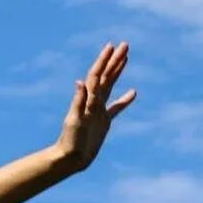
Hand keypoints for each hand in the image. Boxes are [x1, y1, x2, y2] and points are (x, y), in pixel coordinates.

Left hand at [53, 43, 135, 172]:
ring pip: (111, 86)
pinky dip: (124, 100)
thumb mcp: (75, 120)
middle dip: (114, 60)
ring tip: (126, 58)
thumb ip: (79, 102)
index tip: (112, 46)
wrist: (69, 158)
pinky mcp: (103, 121)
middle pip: (106, 76)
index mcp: (87, 100)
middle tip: (125, 44)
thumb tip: (80, 82)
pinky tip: (133, 92)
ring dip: (118, 72)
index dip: (104, 61)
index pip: (97, 75)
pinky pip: (116, 108)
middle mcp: (93, 102)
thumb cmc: (70, 140)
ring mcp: (98, 110)